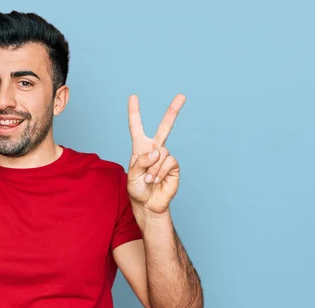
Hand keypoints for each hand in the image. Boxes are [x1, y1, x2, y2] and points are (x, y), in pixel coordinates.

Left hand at [126, 93, 185, 214]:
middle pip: (165, 127)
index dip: (134, 112)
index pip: (137, 127)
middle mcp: (154, 149)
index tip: (133, 97)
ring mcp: (165, 157)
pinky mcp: (174, 166)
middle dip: (173, 111)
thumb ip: (141, 162)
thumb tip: (157, 152)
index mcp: (140, 148)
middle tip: (182, 96)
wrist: (148, 204)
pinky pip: (168, 162)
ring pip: (161, 152)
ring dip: (153, 168)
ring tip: (149, 179)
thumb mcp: (132, 175)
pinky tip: (157, 180)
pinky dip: (160, 172)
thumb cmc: (137, 189)